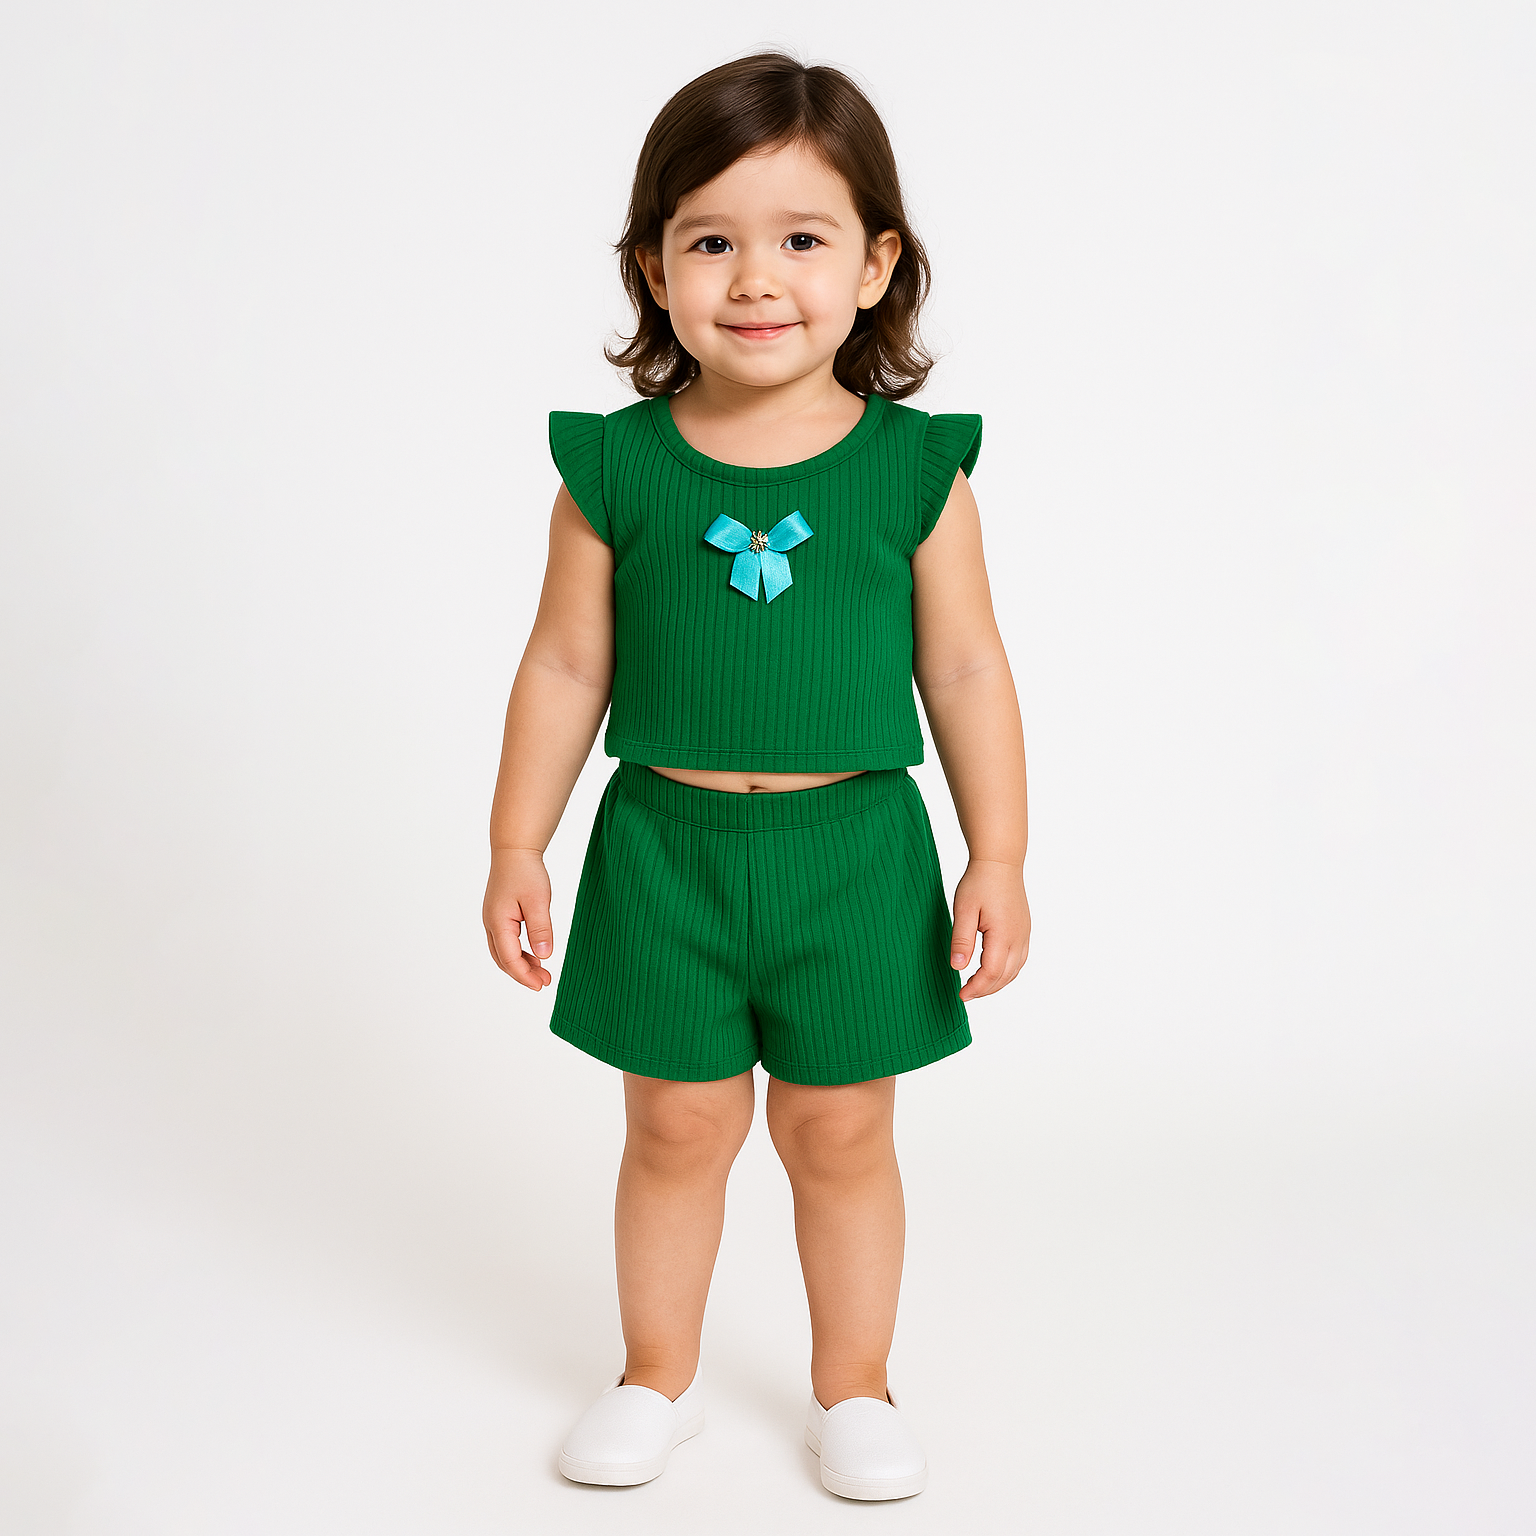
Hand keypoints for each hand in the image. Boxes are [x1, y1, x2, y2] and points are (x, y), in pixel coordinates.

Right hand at [483, 847, 554, 989]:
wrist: (514, 850)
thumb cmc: (526, 872)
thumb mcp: (538, 901)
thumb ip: (541, 929)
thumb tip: (544, 956)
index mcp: (498, 922)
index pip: (510, 959)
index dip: (525, 976)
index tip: (542, 985)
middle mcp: (490, 924)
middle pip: (503, 960)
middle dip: (523, 974)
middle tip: (545, 982)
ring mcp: (492, 920)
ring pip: (503, 952)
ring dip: (521, 965)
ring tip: (543, 972)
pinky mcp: (498, 916)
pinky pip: (505, 942)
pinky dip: (519, 953)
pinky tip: (535, 956)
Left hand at [949, 859, 1030, 1001]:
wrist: (1000, 861)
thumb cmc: (980, 882)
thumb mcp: (963, 910)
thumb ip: (961, 940)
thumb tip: (957, 967)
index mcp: (1003, 935)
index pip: (991, 973)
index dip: (976, 988)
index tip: (961, 995)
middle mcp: (1019, 938)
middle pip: (1005, 976)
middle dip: (985, 990)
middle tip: (966, 995)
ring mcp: (1024, 934)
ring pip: (1015, 970)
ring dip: (997, 983)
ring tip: (977, 987)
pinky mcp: (1024, 929)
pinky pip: (1019, 959)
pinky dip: (1006, 972)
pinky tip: (993, 972)